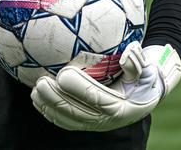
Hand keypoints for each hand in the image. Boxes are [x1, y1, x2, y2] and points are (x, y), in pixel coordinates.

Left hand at [30, 43, 180, 131]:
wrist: (144, 96)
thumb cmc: (142, 78)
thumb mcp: (145, 70)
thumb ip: (136, 63)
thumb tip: (128, 54)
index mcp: (121, 106)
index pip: (96, 98)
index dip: (78, 87)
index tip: (62, 73)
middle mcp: (107, 120)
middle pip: (77, 112)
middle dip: (56, 98)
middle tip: (41, 82)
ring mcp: (95, 125)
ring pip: (68, 119)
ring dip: (49, 106)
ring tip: (35, 90)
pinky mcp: (86, 125)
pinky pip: (65, 122)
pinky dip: (50, 113)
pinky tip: (37, 100)